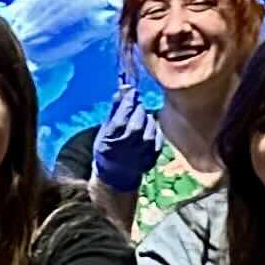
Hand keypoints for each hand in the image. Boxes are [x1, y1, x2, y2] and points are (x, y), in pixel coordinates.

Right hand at [90, 47, 161, 193]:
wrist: (115, 175)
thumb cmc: (108, 146)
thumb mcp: (106, 129)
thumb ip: (115, 109)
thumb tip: (124, 88)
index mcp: (109, 141)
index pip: (122, 118)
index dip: (128, 102)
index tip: (132, 91)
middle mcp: (125, 150)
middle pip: (137, 125)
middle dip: (139, 110)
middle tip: (137, 105)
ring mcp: (139, 157)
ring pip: (150, 132)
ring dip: (148, 120)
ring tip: (142, 117)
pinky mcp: (151, 160)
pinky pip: (158, 140)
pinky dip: (155, 131)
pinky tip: (149, 127)